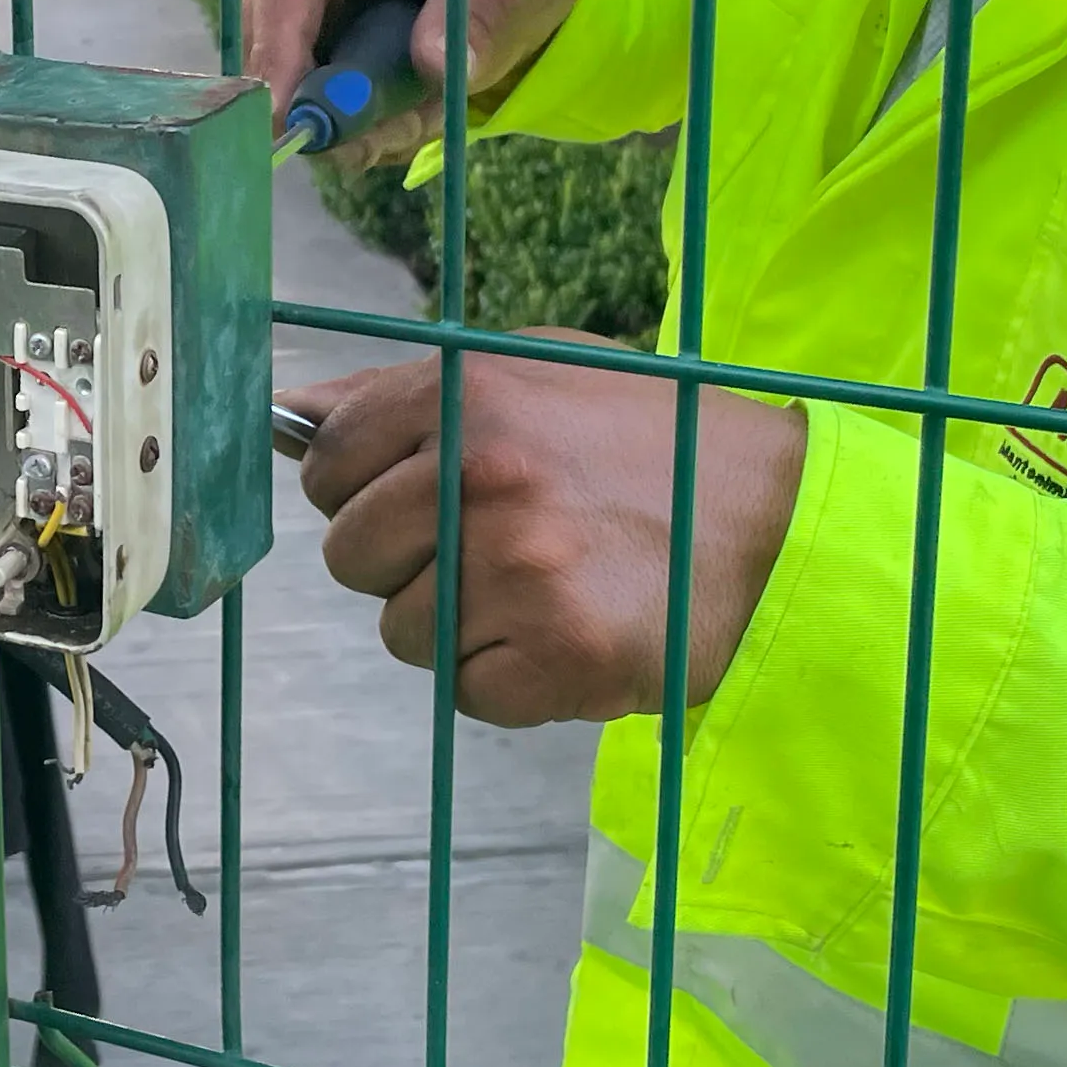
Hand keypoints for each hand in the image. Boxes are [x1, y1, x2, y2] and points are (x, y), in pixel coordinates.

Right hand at [241, 0, 595, 171]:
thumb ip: (481, 15)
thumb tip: (430, 61)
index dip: (277, 48)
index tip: (281, 117)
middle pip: (273, 30)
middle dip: (309, 98)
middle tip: (357, 150)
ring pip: (299, 74)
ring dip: (354, 118)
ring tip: (427, 118)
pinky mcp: (337, 37)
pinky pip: (332, 96)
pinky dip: (373, 122)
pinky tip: (427, 110)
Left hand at [284, 349, 805, 727]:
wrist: (782, 516)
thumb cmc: (643, 438)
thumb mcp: (529, 374)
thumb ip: (400, 394)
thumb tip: (284, 415)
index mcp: (466, 395)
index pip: (327, 467)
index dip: (362, 493)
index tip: (419, 497)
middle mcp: (483, 476)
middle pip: (352, 558)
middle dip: (407, 563)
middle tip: (494, 547)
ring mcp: (519, 569)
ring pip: (404, 632)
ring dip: (459, 625)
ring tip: (542, 585)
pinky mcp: (558, 654)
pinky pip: (467, 691)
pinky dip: (509, 678)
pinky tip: (567, 630)